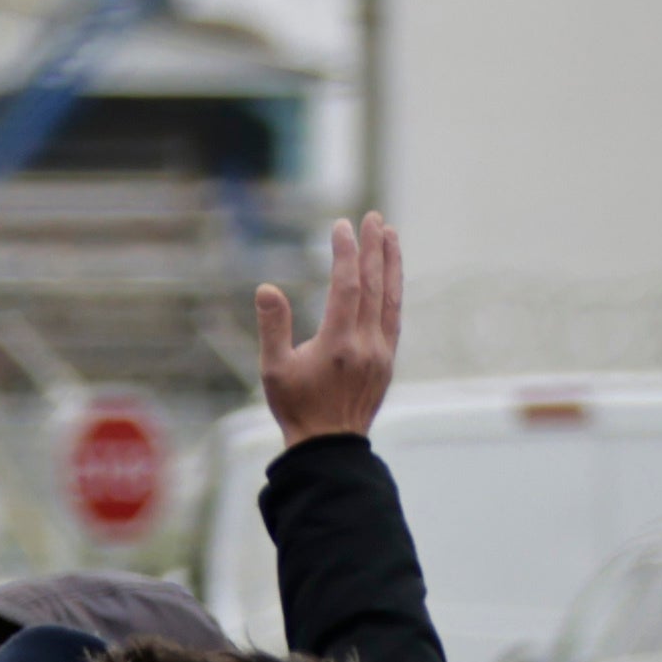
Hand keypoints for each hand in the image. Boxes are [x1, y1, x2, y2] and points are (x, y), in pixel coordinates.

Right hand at [255, 212, 401, 448]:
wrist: (330, 444)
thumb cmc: (296, 406)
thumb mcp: (274, 369)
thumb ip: (273, 326)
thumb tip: (266, 288)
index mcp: (338, 343)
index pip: (346, 286)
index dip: (345, 253)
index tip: (342, 226)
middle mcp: (367, 343)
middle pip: (374, 285)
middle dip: (374, 248)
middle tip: (373, 217)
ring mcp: (382, 350)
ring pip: (390, 297)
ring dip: (391, 263)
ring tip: (390, 235)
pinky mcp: (388, 358)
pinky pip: (395, 314)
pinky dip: (393, 289)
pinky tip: (391, 275)